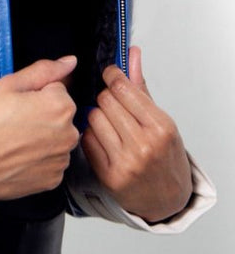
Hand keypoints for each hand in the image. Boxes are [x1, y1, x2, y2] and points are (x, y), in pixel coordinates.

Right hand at [0, 55, 79, 201]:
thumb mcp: (10, 84)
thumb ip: (45, 70)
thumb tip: (70, 62)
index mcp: (61, 106)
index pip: (58, 91)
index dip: (36, 95)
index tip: (19, 104)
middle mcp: (68, 134)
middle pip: (61, 117)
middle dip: (44, 116)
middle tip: (15, 122)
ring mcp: (62, 159)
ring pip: (57, 140)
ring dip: (43, 139)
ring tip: (16, 141)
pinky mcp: (54, 179)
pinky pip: (52, 163)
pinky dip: (40, 160)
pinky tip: (19, 157)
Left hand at [81, 46, 192, 222]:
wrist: (167, 199)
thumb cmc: (165, 156)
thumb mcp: (160, 119)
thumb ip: (141, 86)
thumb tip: (132, 53)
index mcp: (160, 127)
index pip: (123, 88)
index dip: (112, 76)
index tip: (110, 74)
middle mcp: (143, 145)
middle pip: (105, 100)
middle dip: (105, 96)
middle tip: (112, 102)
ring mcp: (125, 162)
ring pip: (93, 118)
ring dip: (97, 115)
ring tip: (109, 122)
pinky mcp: (107, 176)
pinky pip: (86, 140)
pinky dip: (90, 134)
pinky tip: (103, 138)